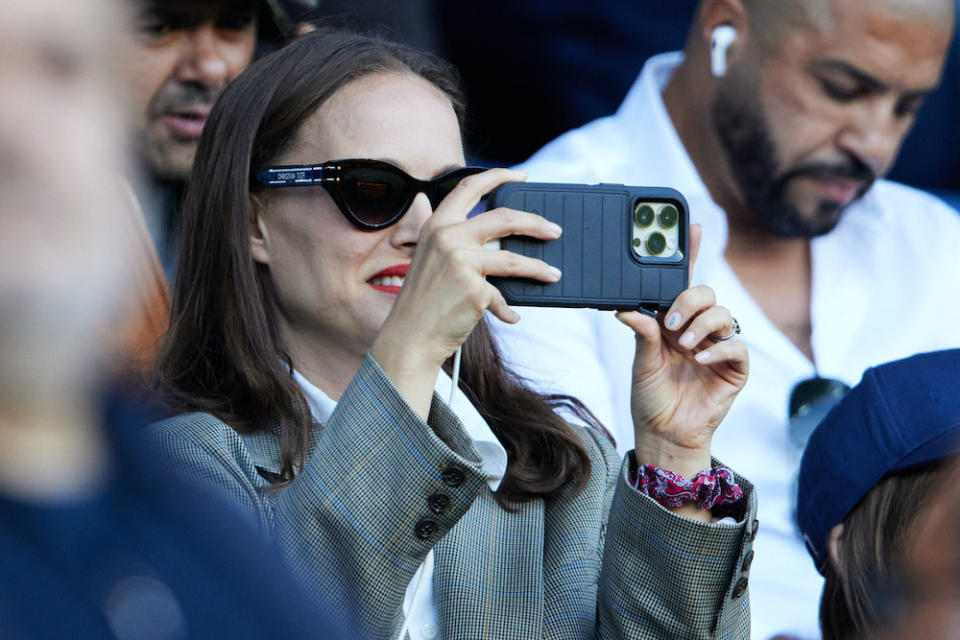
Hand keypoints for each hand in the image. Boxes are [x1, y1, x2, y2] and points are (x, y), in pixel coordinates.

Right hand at [371, 168, 561, 416]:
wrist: (410, 337)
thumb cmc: (424, 302)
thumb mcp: (434, 261)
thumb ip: (460, 244)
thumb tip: (504, 242)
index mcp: (437, 226)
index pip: (469, 187)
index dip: (498, 177)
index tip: (521, 177)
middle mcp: (448, 238)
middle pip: (504, 218)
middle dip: (536, 223)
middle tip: (554, 231)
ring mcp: (461, 262)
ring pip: (515, 259)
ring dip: (539, 268)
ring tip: (554, 274)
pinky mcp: (475, 290)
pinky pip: (504, 297)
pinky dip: (508, 310)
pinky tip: (511, 317)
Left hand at [617, 225, 747, 478]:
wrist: (662, 433)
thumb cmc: (650, 395)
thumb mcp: (640, 360)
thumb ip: (641, 332)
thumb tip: (628, 308)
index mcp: (674, 322)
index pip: (685, 282)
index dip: (692, 253)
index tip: (692, 227)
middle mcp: (698, 330)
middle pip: (707, 294)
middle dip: (690, 300)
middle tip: (671, 322)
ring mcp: (718, 347)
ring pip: (723, 315)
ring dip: (702, 325)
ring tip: (683, 345)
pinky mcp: (734, 369)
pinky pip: (737, 347)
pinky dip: (719, 349)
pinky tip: (700, 359)